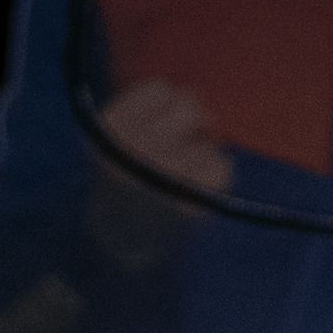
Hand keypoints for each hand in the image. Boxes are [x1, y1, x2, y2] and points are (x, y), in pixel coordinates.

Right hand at [88, 78, 229, 271]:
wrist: (117, 243)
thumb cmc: (122, 180)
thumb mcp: (115, 138)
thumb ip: (148, 110)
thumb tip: (203, 107)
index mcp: (111, 130)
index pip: (158, 89)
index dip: (165, 105)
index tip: (158, 124)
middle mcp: (136, 149)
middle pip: (188, 105)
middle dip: (191, 120)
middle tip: (178, 144)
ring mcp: (165, 175)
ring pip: (207, 138)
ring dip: (200, 151)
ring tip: (179, 173)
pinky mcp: (191, 200)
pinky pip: (221, 166)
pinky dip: (213, 174)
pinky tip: (193, 188)